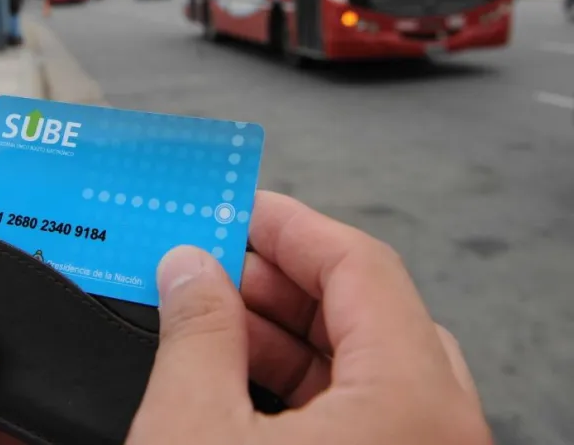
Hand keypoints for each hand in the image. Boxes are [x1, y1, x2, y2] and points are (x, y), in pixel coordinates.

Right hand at [127, 191, 491, 444]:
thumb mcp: (192, 429)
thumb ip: (195, 332)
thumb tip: (189, 270)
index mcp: (411, 405)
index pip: (363, 267)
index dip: (292, 226)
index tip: (243, 207)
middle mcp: (438, 432)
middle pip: (368, 313)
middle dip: (282, 279)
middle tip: (219, 258)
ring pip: (365, 367)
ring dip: (286, 332)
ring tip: (215, 315)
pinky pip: (362, 413)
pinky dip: (301, 384)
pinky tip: (236, 375)